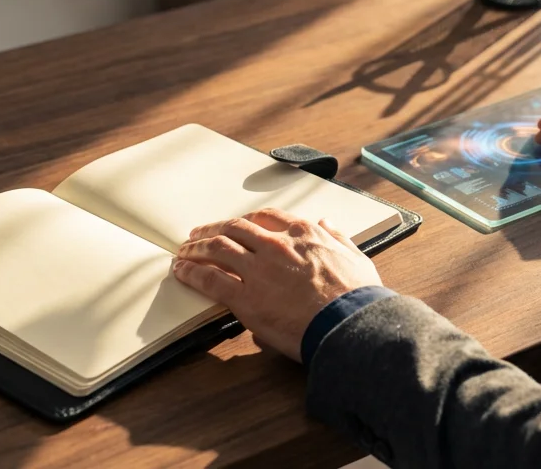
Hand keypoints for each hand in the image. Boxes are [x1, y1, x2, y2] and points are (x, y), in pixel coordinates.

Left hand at [172, 208, 381, 362]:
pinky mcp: (246, 298)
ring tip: (184, 252)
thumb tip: (328, 223)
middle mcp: (276, 245)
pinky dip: (192, 273)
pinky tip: (182, 272)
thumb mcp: (356, 257)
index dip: (246, 221)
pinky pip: (210, 279)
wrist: (349, 323)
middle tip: (199, 235)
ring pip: (217, 249)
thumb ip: (339, 237)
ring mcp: (258, 270)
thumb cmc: (358, 297)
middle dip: (213, 230)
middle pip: (235, 229)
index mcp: (303, 234)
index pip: (266, 218)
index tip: (236, 225)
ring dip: (196, 248)